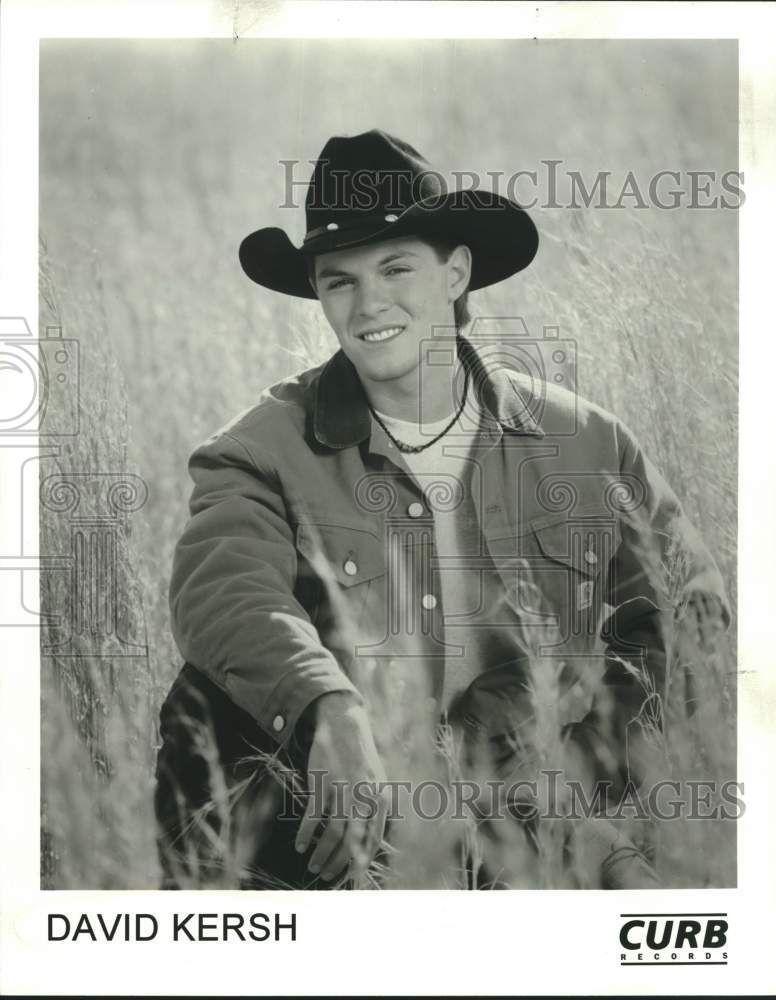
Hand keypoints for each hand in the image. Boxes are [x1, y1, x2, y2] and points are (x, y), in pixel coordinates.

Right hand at [294, 692, 388, 882]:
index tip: (350, 877)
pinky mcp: (323, 782)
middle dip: (338, 863)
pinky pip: (313, 816)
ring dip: (321, 853)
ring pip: (332, 833)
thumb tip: (370, 843)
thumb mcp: (376, 782)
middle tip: (327, 877)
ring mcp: (343, 789)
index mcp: (380, 799)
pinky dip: (306, 834)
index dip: (361, 861)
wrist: (345, 724)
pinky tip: (300, 845)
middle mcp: (364, 797)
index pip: (373, 840)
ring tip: (313, 866)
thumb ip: (375, 809)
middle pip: (352, 841)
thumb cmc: (358, 758)